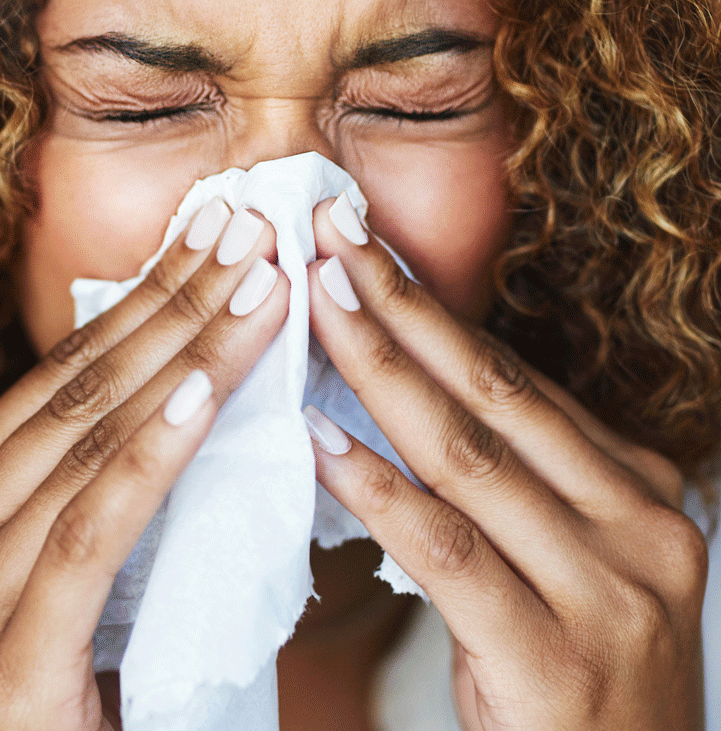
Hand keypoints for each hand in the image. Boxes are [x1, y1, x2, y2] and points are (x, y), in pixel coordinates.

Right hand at [0, 202, 289, 729]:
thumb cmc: (64, 721)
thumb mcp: (68, 593)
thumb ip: (94, 504)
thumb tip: (184, 388)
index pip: (49, 390)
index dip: (137, 308)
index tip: (214, 240)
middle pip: (66, 403)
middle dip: (168, 310)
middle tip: (251, 233)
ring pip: (80, 451)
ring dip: (183, 361)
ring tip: (260, 291)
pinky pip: (87, 536)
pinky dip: (150, 460)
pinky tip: (205, 395)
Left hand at [304, 198, 706, 730]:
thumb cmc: (572, 687)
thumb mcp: (564, 569)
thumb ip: (511, 489)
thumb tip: (405, 395)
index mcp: (647, 494)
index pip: (521, 383)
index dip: (431, 311)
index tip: (359, 247)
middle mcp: (642, 528)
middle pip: (497, 396)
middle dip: (403, 310)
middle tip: (326, 236)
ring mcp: (608, 591)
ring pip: (470, 457)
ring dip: (380, 372)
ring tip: (308, 306)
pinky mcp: (551, 655)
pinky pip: (447, 551)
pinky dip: (377, 490)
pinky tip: (317, 441)